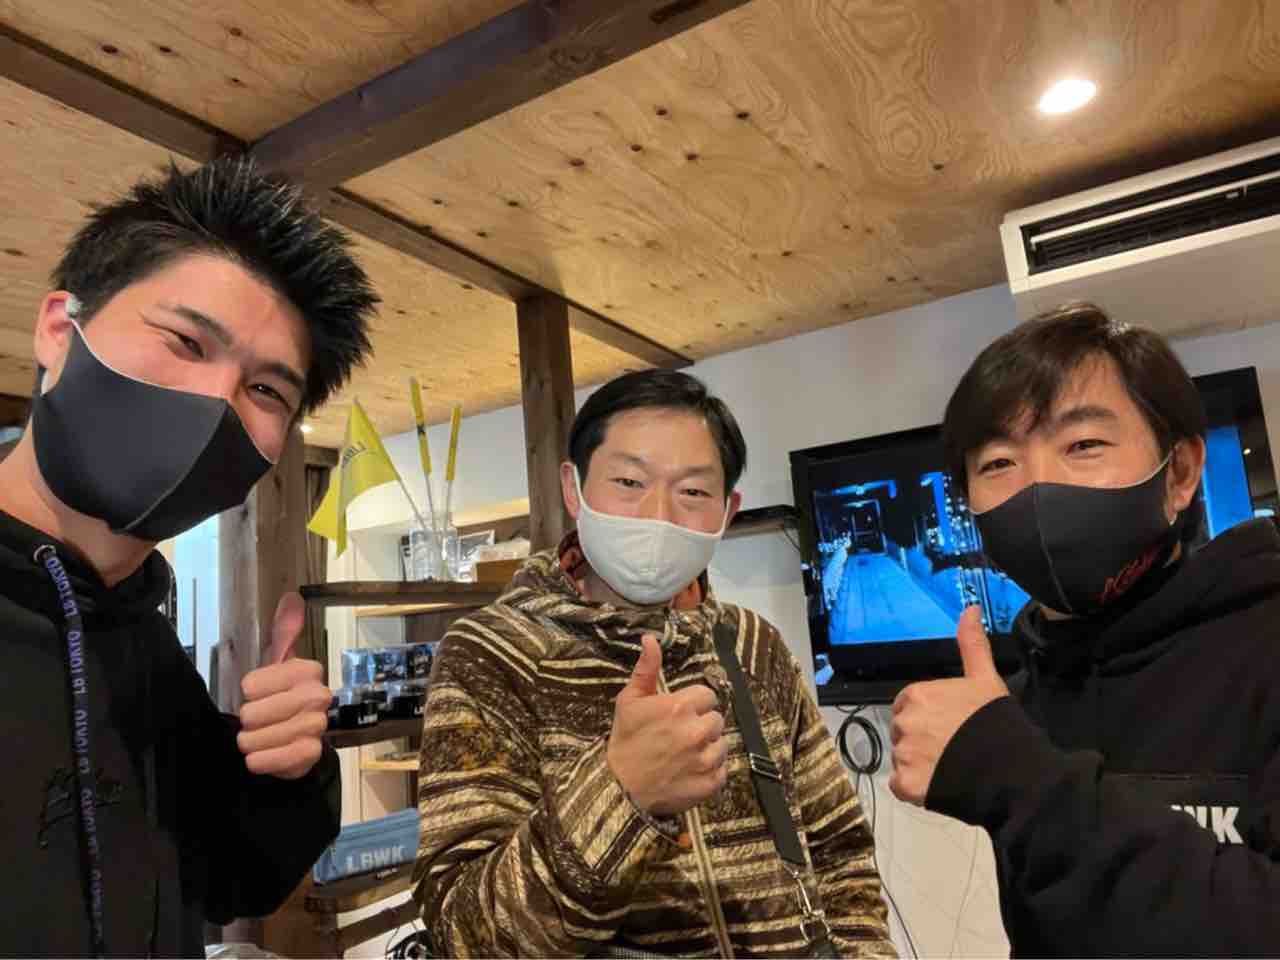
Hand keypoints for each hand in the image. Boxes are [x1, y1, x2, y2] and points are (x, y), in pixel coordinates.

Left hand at [237, 592, 331, 779]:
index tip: (251, 693)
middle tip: (250, 721)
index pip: (261, 681)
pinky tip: (256, 758)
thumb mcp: (276, 662)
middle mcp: (319, 696)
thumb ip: (283, 632)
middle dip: (250, 719)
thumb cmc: (278, 696)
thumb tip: (292, 597)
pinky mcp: (312, 753)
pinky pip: (281, 757)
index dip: (251, 689)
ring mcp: (317, 726)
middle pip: (262, 711)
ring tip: (250, 740)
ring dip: (252, 741)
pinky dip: (263, 760)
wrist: (291, 739)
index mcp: (308, 670)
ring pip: (268, 735)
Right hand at [607, 634, 727, 816]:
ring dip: (708, 747)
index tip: (680, 714)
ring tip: (685, 754)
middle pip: (717, 719)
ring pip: (722, 744)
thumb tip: (650, 639)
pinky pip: (723, 770)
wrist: (619, 788)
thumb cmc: (625, 741)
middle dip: (702, 724)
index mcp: (680, 707)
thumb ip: (646, 669)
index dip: (694, 704)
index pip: (708, 696)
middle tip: (680, 735)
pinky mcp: (710, 783)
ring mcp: (705, 759)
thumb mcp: (630, 700)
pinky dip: (710, 771)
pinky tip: (690, 770)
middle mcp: (696, 731)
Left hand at [889, 606, 1008, 805]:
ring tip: (952, 768)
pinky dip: (918, 789)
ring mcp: (903, 755)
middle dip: (923, 740)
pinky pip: (903, 787)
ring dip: (921, 765)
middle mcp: (903, 722)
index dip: (930, 717)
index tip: (952, 726)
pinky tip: (942, 785)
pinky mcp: (906, 786)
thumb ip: (972, 644)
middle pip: (904, 732)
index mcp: (916, 694)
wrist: (1012, 773)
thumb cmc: (997, 722)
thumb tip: (969, 607)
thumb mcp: (986, 678)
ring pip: (904, 759)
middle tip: (954, 749)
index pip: (909, 705)